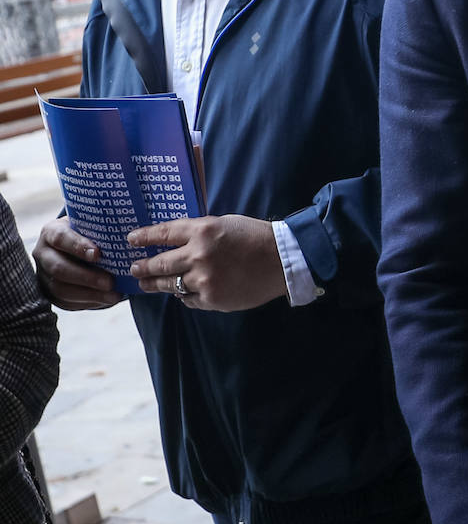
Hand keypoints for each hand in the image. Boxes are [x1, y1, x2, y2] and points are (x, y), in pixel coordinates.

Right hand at [33, 219, 121, 310]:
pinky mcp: (50, 294)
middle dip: (86, 277)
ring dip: (90, 294)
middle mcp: (42, 254)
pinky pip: (67, 302)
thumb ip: (99, 228)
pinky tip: (107, 299)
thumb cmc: (86, 234)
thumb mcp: (88, 226)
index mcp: (50, 232)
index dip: (78, 246)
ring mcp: (43, 276)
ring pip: (61, 289)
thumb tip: (126, 234)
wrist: (73, 249)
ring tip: (113, 295)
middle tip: (110, 282)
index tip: (98, 254)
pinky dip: (89, 302)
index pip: (60, 238)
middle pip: (58, 268)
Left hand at [127, 215, 286, 311]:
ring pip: (169, 285)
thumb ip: (198, 232)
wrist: (281, 260)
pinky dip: (184, 296)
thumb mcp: (223, 224)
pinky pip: (188, 299)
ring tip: (147, 285)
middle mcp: (198, 255)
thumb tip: (173, 240)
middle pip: (159, 264)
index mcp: (202, 231)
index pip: (162, 233)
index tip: (130, 240)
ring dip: (156, 285)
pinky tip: (182, 293)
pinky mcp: (212, 299)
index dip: (144, 237)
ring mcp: (204, 280)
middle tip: (134, 269)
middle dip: (143, 267)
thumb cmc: (254, 237)